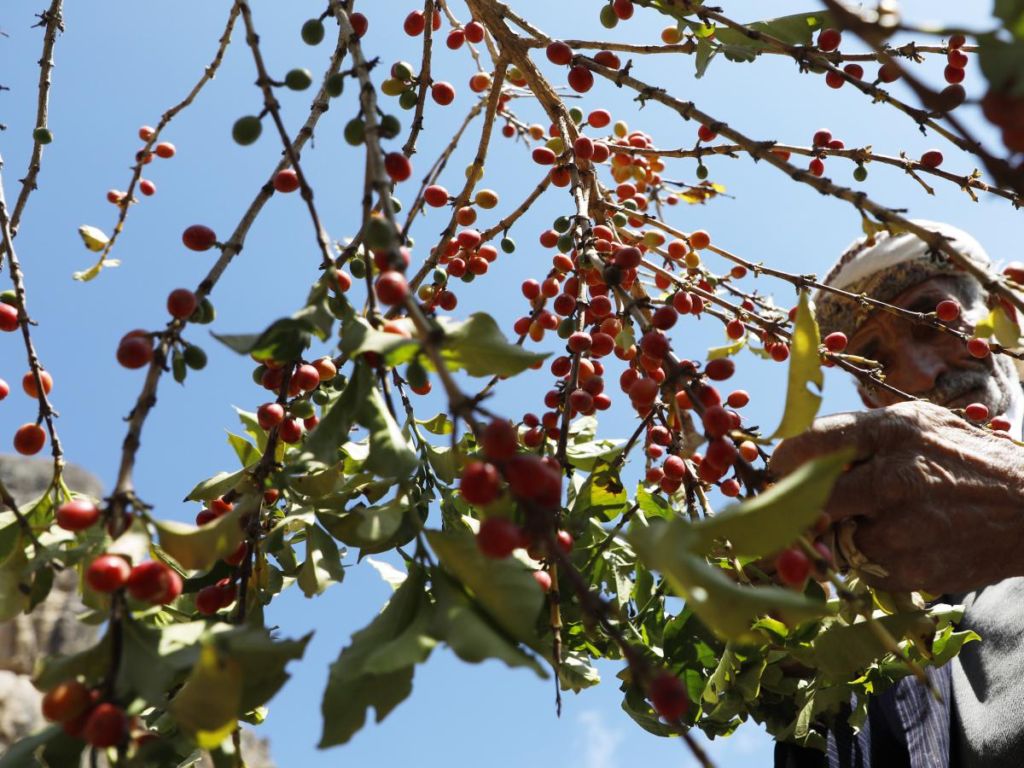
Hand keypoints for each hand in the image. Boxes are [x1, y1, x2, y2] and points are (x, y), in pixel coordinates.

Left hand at [770, 400, 1023, 592]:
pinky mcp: (914, 570)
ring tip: (876, 520)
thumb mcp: (919, 423)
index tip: (779, 468)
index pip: (813, 443)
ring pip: (835, 540)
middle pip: (812, 499)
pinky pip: (865, 569)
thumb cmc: (967, 459)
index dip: (786, 459)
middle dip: (800, 504)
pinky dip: (872, 560)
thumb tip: (799, 451)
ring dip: (842, 534)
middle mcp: (896, 479)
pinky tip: (903, 542)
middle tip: (803, 504)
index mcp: (894, 433)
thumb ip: (861, 433)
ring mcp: (905, 529)